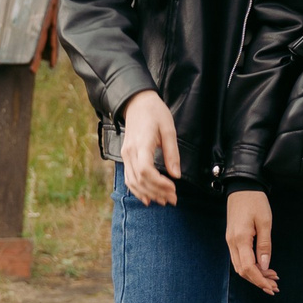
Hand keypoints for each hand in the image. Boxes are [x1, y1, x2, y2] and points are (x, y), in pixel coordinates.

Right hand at [118, 89, 180, 206]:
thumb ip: (172, 153)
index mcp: (141, 144)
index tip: (173, 188)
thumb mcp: (168, 129)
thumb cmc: (155, 113)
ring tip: (163, 200)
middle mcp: (130, 152)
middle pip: (140, 180)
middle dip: (157, 192)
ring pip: (132, 182)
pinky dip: (137, 190)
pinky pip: (128, 178)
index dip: (159, 183)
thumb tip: (176, 175)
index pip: (145, 170)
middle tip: (173, 199)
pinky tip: (147, 198)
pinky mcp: (126, 156)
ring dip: (148, 194)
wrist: (137, 102)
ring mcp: (125, 155)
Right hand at [226, 190, 277, 293]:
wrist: (242, 187)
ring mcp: (230, 241)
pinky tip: (263, 267)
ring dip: (255, 274)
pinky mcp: (232, 238)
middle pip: (242, 271)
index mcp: (240, 239)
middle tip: (274, 286)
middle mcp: (232, 243)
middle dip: (258, 281)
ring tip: (272, 278)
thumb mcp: (265, 222)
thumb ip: (265, 245)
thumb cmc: (255, 201)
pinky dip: (251, 266)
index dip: (260, 280)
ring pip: (240, 266)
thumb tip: (265, 265)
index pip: (248, 268)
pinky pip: (239, 258)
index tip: (271, 287)